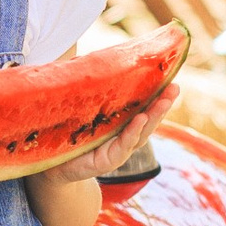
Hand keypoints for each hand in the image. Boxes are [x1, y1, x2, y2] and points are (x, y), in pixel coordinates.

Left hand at [40, 85, 183, 186]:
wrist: (49, 166)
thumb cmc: (64, 134)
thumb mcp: (78, 107)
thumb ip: (87, 88)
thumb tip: (86, 59)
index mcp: (119, 123)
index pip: (143, 107)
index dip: (157, 95)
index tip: (171, 79)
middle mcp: (122, 137)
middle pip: (148, 120)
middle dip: (163, 104)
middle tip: (175, 88)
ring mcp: (116, 151)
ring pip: (141, 133)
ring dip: (154, 117)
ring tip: (163, 101)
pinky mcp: (106, 162)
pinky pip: (123, 146)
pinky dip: (133, 132)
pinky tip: (141, 119)